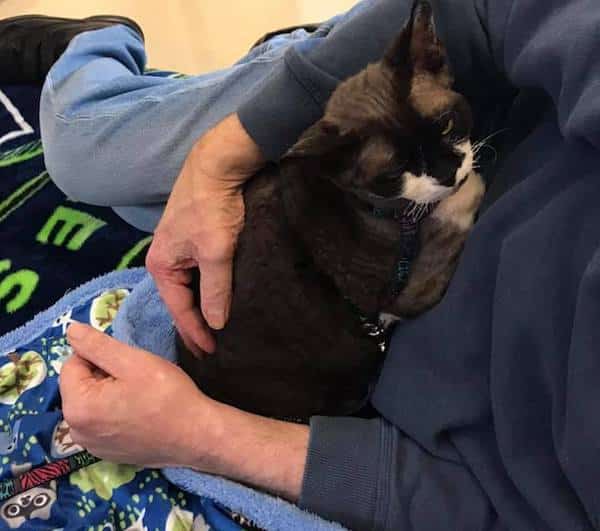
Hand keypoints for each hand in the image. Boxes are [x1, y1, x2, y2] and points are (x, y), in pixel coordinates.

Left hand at [62, 323, 308, 499]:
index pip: (73, 364)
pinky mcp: (107, 454)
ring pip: (92, 403)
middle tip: (138, 377)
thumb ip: (97, 345)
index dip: (101, 355)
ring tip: (141, 395)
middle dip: (104, 375)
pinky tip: (141, 413)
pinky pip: (102, 422)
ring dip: (110, 393)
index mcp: (77, 408)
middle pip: (81, 385)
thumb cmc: (167, 395)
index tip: (129, 361)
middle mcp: (76, 431)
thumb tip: (71, 330)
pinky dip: (116, 412)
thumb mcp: (133, 361)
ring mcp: (92, 446)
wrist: (197, 435)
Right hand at [146, 114, 264, 353]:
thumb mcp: (216, 253)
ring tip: (215, 330)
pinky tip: (216, 299)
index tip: (211, 352)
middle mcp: (164, 259)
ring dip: (201, 307)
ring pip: (190, 287)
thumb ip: (216, 290)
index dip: (195, 333)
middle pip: (181, 300)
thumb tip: (216, 324)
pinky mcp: (193, 239)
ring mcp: (178, 248)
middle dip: (194, 324)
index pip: (179, 309)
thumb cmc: (213, 208)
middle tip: (211, 349)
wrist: (219, 165)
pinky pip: (197, 273)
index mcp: (161, 265)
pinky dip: (207, 289)